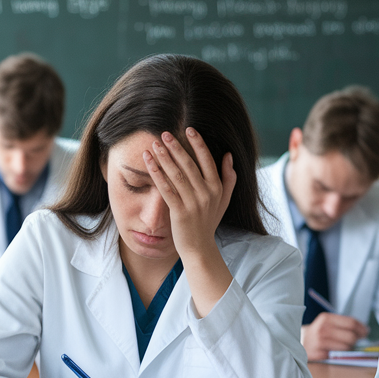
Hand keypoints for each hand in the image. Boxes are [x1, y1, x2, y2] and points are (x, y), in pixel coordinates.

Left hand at [142, 128, 235, 259]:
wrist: (200, 248)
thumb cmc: (209, 222)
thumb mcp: (224, 200)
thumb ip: (229, 178)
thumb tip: (228, 155)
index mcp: (217, 187)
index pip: (207, 160)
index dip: (198, 144)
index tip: (189, 129)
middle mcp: (206, 193)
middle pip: (189, 165)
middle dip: (176, 147)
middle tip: (164, 133)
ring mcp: (193, 203)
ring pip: (176, 175)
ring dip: (164, 158)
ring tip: (154, 145)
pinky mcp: (179, 212)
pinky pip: (166, 190)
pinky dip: (157, 174)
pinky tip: (149, 163)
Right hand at [301, 313, 369, 360]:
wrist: (299, 340)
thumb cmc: (318, 332)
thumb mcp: (327, 322)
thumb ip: (343, 324)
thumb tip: (364, 331)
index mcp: (326, 318)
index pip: (351, 323)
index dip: (362, 329)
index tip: (366, 332)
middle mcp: (323, 329)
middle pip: (351, 336)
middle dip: (356, 340)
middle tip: (356, 341)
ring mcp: (320, 342)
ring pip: (346, 347)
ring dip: (349, 348)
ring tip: (344, 346)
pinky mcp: (319, 354)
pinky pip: (337, 356)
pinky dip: (340, 355)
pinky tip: (336, 352)